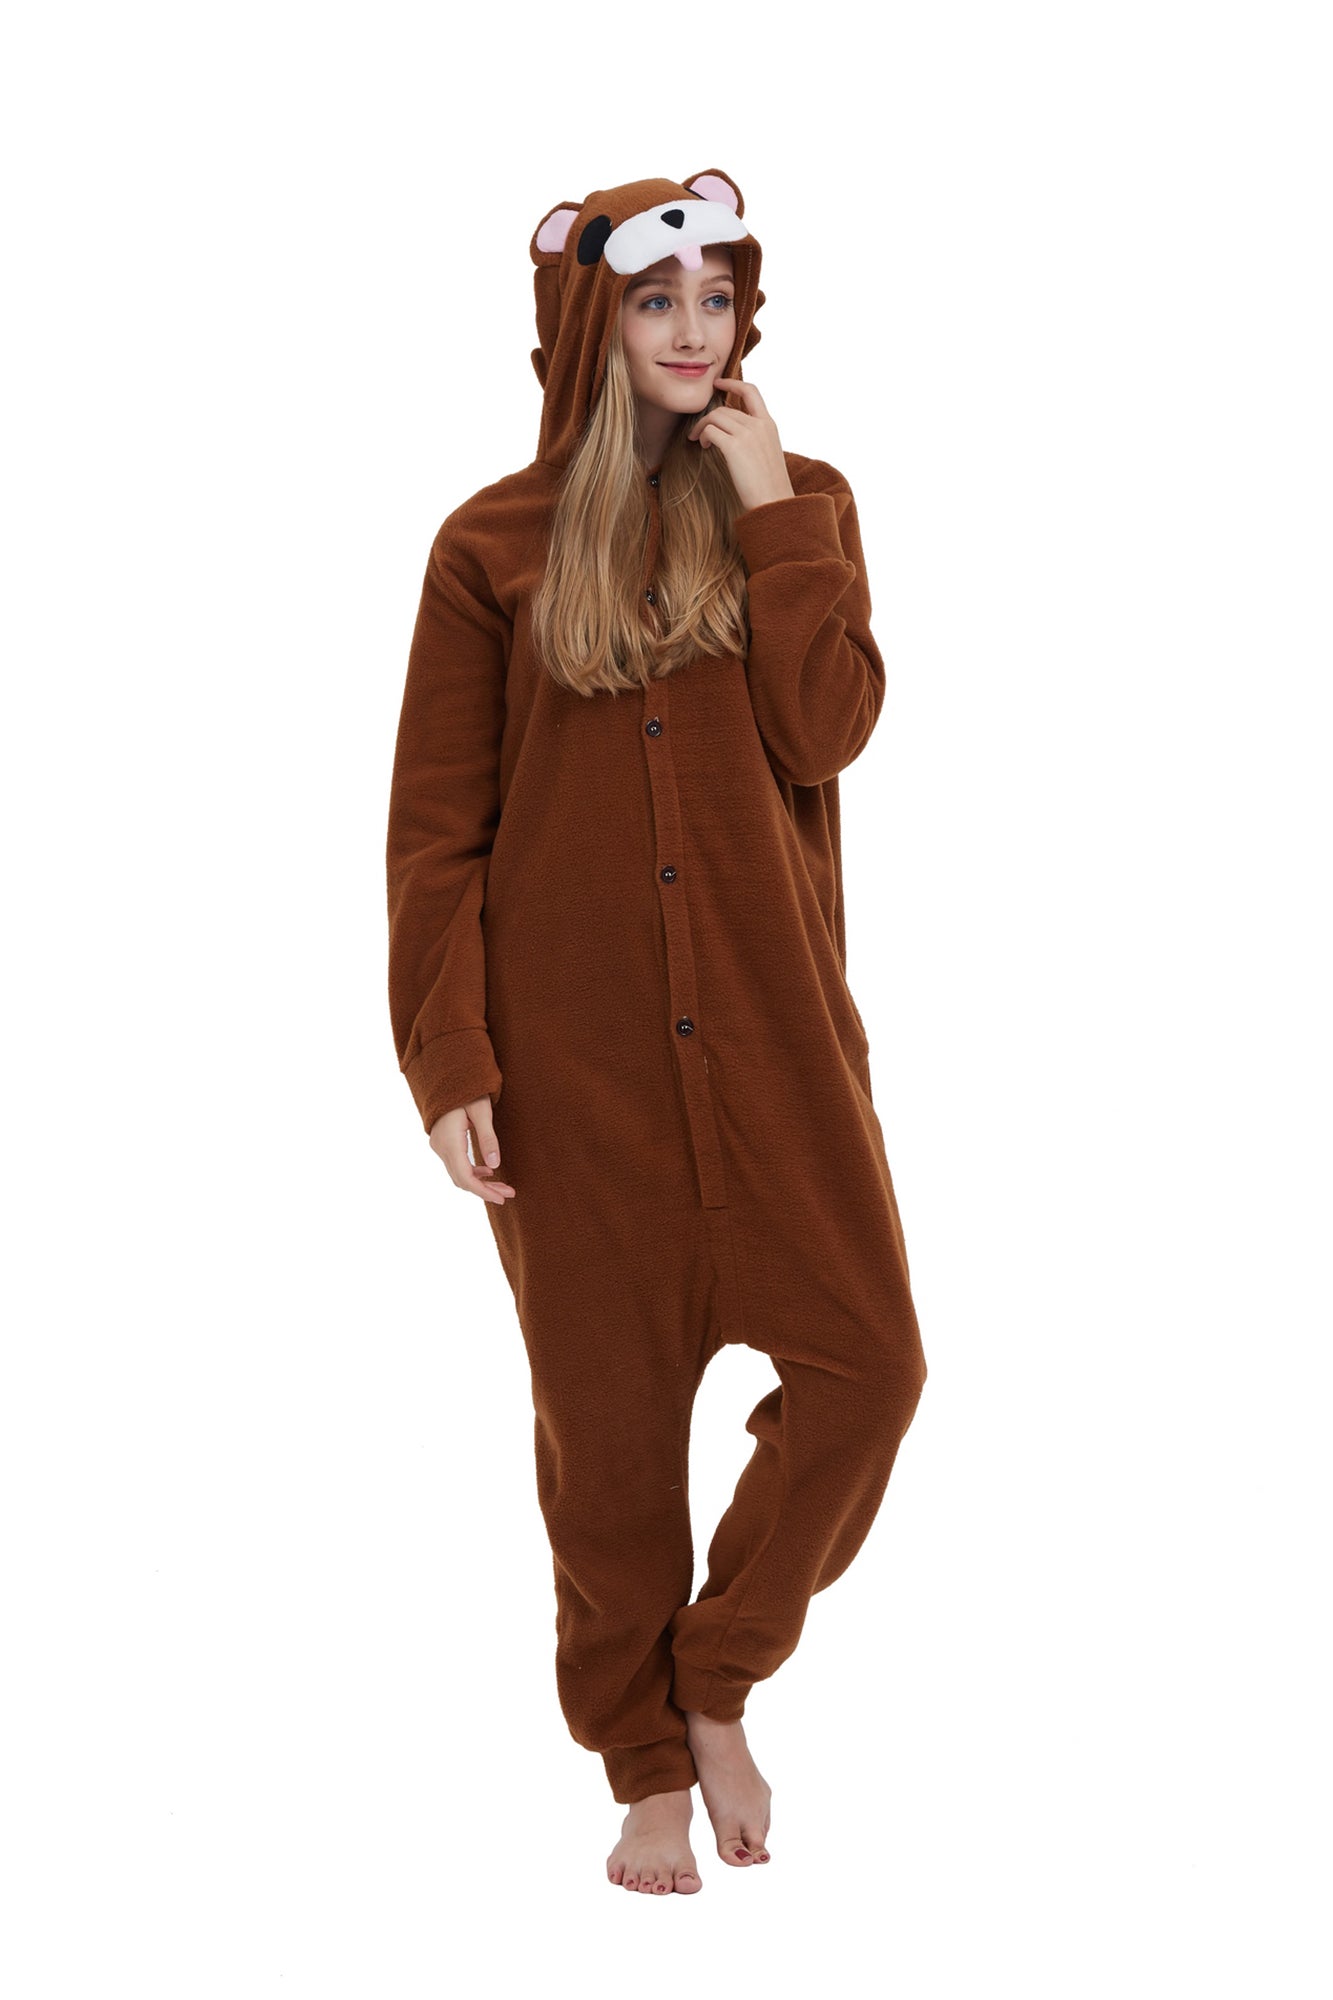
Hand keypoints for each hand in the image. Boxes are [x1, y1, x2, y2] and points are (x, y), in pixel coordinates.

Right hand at [429, 1097, 516, 1203]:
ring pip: (458, 1174)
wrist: (447, 1075)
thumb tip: (495, 1165)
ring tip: (502, 1186)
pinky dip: (471, 1172)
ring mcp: (438, 1145)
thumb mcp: (482, 1111)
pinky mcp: (441, 1142)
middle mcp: (440, 1147)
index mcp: (450, 1141)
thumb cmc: (467, 1089)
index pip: (465, 1177)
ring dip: (479, 1182)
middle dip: (485, 1190)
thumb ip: (488, 1138)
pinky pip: (455, 1165)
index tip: (502, 1197)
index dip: (483, 1191)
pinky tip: (487, 1171)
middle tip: (508, 1194)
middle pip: (461, 1179)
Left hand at [687, 378, 795, 511]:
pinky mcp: (735, 447)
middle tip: (700, 432)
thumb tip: (734, 437)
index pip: (751, 391)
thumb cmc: (769, 487)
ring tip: (700, 441)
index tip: (718, 384)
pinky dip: (702, 435)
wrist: (774, 504)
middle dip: (709, 418)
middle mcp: (759, 425)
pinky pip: (710, 430)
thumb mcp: (767, 454)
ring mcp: (748, 434)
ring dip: (702, 427)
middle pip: (726, 408)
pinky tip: (703, 445)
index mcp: (769, 425)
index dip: (732, 384)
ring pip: (715, 416)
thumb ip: (755, 439)